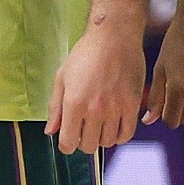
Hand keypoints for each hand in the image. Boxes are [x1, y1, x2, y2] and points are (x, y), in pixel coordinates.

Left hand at [48, 26, 143, 152]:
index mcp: (74, 103)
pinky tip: (113, 126)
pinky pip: (127, 134)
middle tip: (83, 130)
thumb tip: (50, 131)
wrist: (114, 38)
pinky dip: (119, 136)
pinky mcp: (132, 105)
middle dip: (82, 142)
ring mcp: (115, 109)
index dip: (66, 145)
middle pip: (89, 146)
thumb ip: (55, 108)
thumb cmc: (85, 54)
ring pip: (107, 142)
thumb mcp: (62, 77)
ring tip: (98, 125)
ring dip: (101, 138)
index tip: (68, 139)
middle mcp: (95, 110)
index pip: (69, 142)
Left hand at [145, 0, 183, 127]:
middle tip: (168, 95)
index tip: (159, 104)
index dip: (163, 116)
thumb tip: (148, 120)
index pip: (171, 121)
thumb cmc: (174, 43)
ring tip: (180, 93)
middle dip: (174, 113)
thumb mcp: (159, 68)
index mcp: (179, 88)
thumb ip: (155, 96)